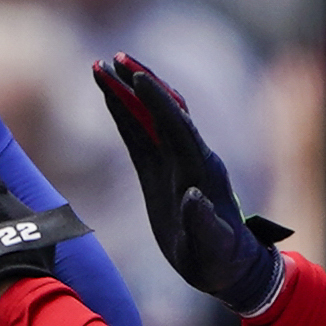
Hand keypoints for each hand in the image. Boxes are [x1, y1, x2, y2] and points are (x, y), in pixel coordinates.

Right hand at [93, 55, 286, 314]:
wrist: (225, 266)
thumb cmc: (220, 259)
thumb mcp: (213, 246)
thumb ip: (203, 222)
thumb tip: (191, 197)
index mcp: (202, 169)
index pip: (176, 126)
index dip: (157, 102)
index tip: (135, 78)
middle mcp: (189, 157)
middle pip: (162, 111)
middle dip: (139, 84)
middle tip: (113, 59)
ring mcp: (174, 162)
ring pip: (148, 119)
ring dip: (126, 93)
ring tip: (101, 68)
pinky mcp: (160, 172)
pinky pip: (140, 137)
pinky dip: (124, 116)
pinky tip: (109, 99)